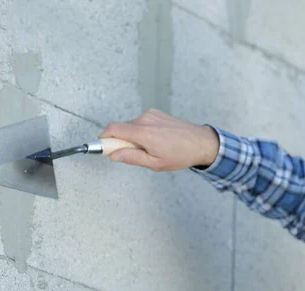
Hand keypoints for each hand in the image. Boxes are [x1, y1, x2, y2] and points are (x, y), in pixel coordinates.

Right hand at [99, 108, 219, 170]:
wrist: (201, 142)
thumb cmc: (181, 154)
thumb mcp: (155, 163)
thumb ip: (132, 158)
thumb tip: (113, 155)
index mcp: (144, 133)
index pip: (113, 129)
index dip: (104, 137)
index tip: (103, 147)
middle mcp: (146, 119)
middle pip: (121, 128)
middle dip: (122, 141)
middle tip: (135, 154)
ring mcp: (152, 114)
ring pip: (132, 126)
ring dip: (134, 136)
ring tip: (151, 148)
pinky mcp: (157, 113)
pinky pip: (142, 122)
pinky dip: (143, 131)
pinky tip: (157, 140)